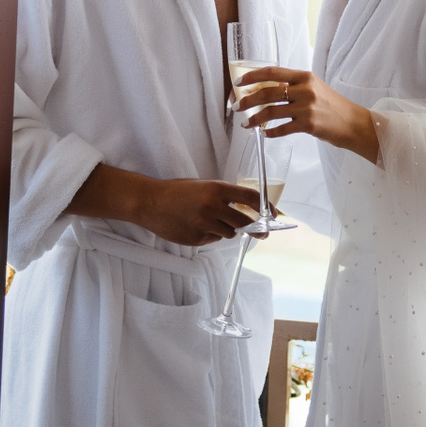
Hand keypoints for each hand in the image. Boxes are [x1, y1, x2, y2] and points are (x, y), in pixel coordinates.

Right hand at [66, 166, 260, 247]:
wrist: (150, 202)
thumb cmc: (177, 191)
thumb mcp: (203, 186)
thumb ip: (224, 196)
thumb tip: (248, 208)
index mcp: (217, 190)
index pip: (251, 198)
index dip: (267, 208)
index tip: (275, 215)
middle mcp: (213, 207)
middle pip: (245, 222)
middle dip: (252, 227)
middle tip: (257, 230)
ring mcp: (204, 225)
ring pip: (229, 233)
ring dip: (226, 229)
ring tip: (209, 220)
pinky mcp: (196, 239)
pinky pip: (212, 240)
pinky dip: (210, 235)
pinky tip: (196, 226)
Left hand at [238, 66, 379, 164]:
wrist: (353, 123)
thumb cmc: (332, 105)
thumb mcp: (314, 87)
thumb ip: (294, 86)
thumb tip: (265, 89)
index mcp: (304, 76)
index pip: (272, 72)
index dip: (252, 76)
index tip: (239, 82)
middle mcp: (305, 89)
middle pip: (267, 92)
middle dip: (247, 100)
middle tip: (237, 106)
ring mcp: (307, 107)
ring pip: (271, 111)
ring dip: (254, 118)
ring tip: (246, 124)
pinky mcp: (309, 124)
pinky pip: (282, 128)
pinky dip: (270, 132)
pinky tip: (265, 133)